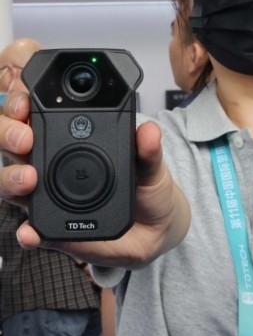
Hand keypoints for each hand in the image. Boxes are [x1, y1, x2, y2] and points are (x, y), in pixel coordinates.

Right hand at [0, 92, 189, 267]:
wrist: (155, 227)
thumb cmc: (147, 186)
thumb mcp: (152, 164)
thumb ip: (148, 149)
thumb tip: (149, 130)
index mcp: (72, 137)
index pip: (35, 112)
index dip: (21, 103)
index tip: (26, 105)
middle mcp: (51, 162)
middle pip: (12, 141)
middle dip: (8, 134)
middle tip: (24, 140)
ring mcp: (47, 195)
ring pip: (12, 182)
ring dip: (11, 178)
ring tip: (28, 179)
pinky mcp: (53, 227)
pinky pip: (30, 229)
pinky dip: (27, 231)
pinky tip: (30, 231)